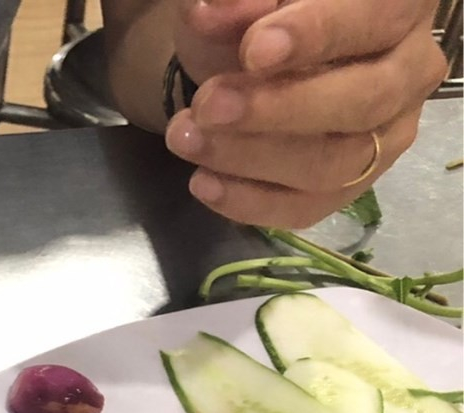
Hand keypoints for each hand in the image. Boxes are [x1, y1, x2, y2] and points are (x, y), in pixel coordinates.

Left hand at [164, 0, 447, 227]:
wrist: (246, 66)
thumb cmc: (256, 20)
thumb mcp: (239, 0)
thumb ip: (233, 0)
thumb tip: (213, 9)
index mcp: (398, 4)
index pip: (375, 16)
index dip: (317, 35)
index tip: (253, 52)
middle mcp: (411, 69)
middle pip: (366, 101)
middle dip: (279, 109)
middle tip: (209, 106)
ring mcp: (388, 135)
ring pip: (337, 163)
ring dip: (252, 158)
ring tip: (186, 138)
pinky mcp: (353, 186)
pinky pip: (310, 207)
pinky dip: (251, 202)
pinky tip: (203, 182)